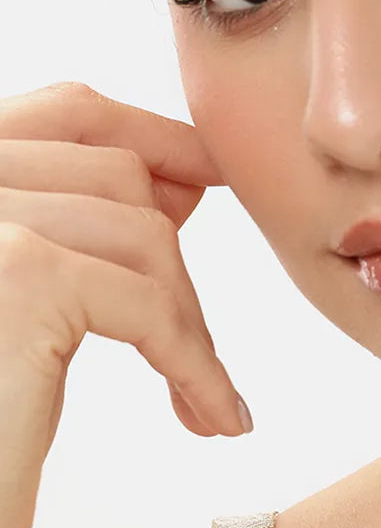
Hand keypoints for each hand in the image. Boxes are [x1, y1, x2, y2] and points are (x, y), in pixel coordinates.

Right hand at [0, 81, 250, 527]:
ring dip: (187, 320)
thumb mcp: (24, 301)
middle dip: (174, 251)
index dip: (152, 134)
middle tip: (197, 338)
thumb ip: (74, 229)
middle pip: (111, 169)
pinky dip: (196, 363)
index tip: (212, 177)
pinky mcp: (20, 276)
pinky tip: (213, 416)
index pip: (63, 112)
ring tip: (199, 396)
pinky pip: (150, 303)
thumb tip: (180, 185)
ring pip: (142, 233)